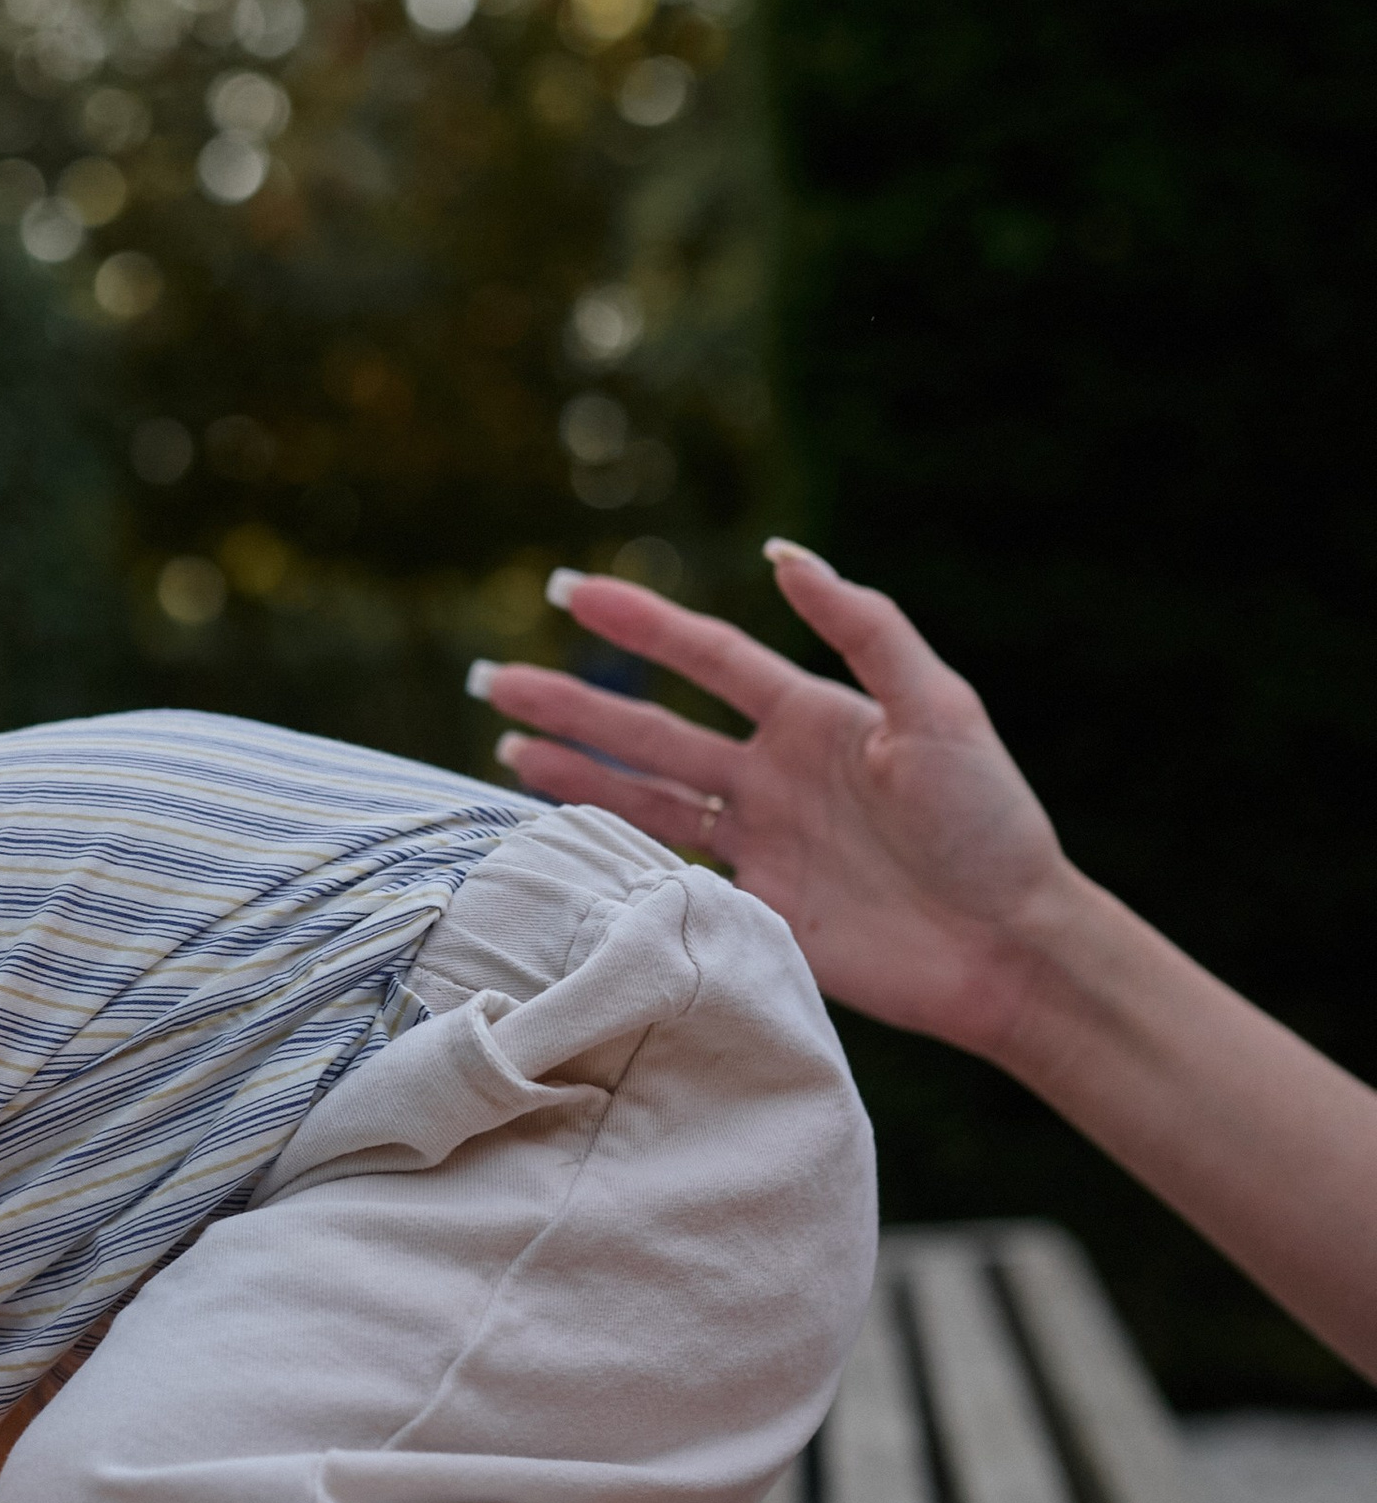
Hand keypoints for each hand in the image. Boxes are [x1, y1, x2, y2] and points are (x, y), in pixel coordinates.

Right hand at [472, 543, 1079, 1058]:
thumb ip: (864, 629)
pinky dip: (614, 855)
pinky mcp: (759, 912)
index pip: (707, 658)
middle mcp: (775, 775)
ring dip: (574, 774)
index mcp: (814, 718)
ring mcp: (762, 845)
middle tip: (493, 680)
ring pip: (644, 799)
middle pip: (651, 728)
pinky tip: (559, 840)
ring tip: (501, 750)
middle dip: (572, 703)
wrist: (1009, 949)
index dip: (640, 625)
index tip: (570, 592)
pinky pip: (668, 874)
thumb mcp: (940, 709)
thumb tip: (783, 554)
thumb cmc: (990, 825)